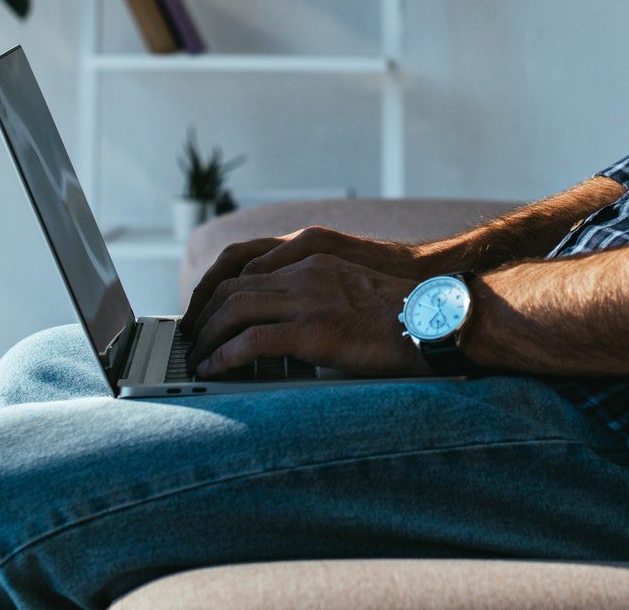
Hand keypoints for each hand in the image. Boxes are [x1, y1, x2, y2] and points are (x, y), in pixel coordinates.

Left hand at [182, 252, 426, 379]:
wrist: (436, 319)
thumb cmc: (403, 313)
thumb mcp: (352, 289)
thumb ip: (319, 296)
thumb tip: (290, 328)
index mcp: (313, 259)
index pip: (246, 269)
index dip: (217, 293)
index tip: (205, 315)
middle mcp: (305, 272)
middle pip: (233, 288)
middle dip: (204, 315)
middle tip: (192, 339)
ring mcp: (309, 300)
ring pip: (235, 311)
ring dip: (208, 337)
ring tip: (198, 357)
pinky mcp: (314, 331)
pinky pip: (253, 342)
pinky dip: (226, 356)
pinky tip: (216, 369)